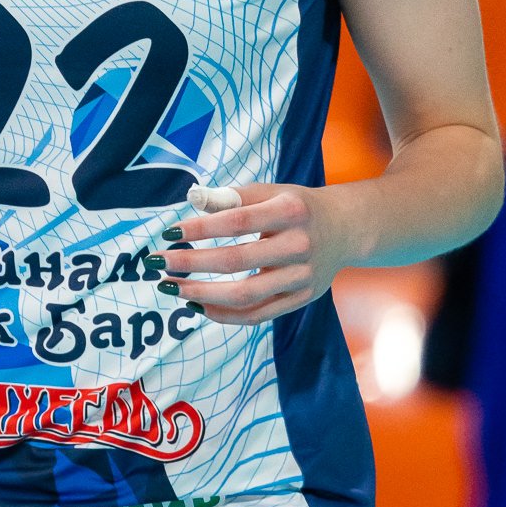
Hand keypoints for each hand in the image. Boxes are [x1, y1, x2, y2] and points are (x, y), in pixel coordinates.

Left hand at [152, 182, 350, 325]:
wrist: (346, 229)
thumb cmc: (297, 207)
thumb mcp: (270, 191)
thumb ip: (232, 196)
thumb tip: (193, 198)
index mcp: (290, 211)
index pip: (236, 221)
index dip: (200, 228)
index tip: (168, 233)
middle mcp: (299, 245)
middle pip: (237, 261)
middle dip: (191, 263)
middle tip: (159, 263)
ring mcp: (302, 277)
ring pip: (245, 295)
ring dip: (202, 294)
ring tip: (172, 287)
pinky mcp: (302, 299)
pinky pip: (258, 315)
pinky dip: (224, 314)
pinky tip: (198, 306)